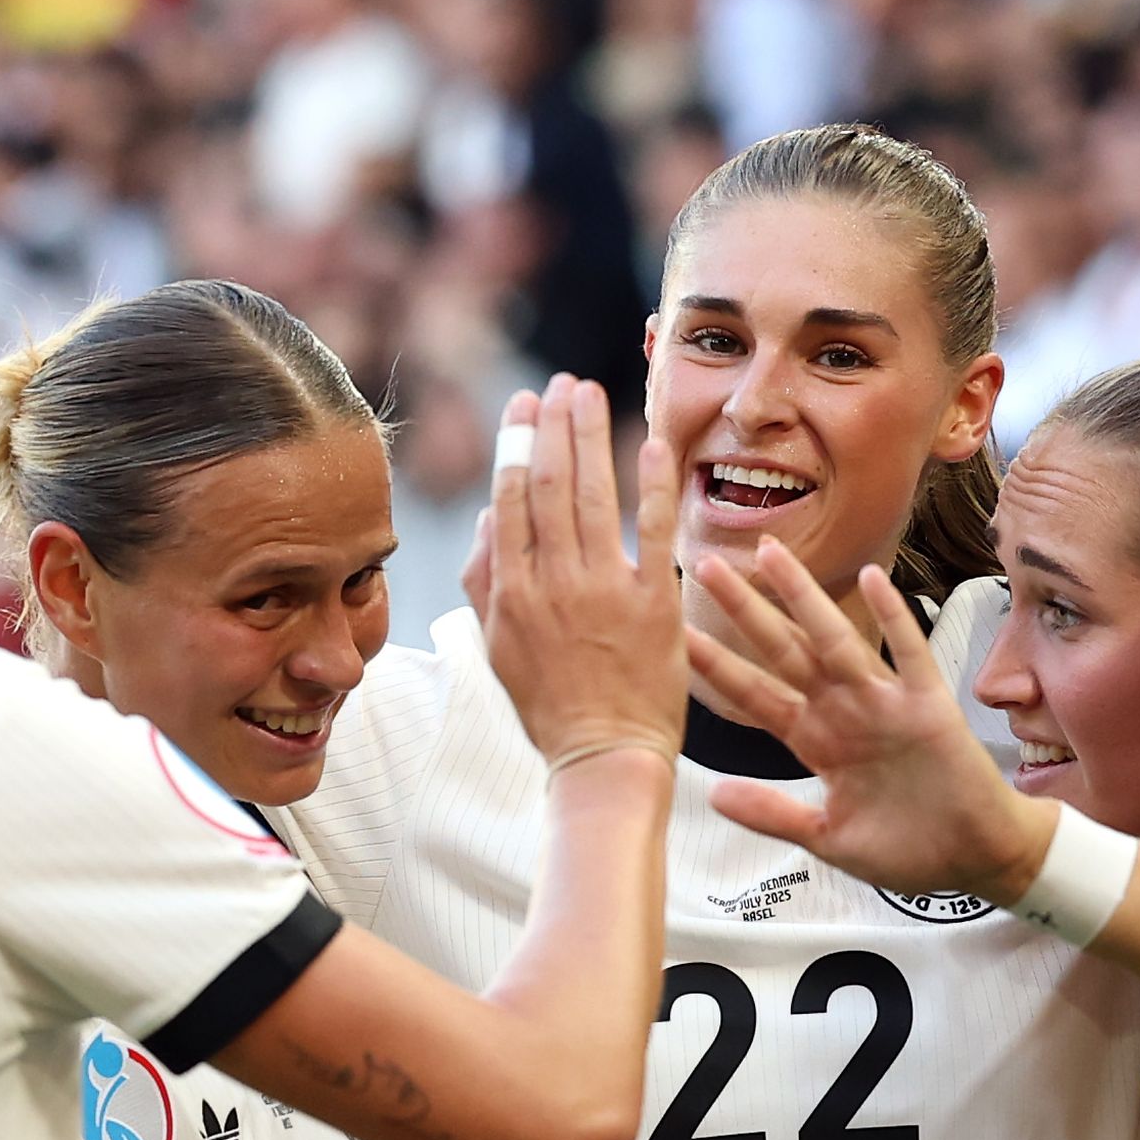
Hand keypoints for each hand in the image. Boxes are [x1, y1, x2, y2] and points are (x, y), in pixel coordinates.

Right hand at [479, 376, 685, 769]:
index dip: (517, 446)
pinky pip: (652, 529)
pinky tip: (650, 440)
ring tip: (589, 393)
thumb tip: (488, 517)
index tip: (524, 405)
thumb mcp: (498, 647)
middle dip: (553, 427)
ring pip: (591, 496)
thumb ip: (485, 580)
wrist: (604, 755)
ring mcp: (603, 590)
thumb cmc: (550, 707)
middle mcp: (552, 583)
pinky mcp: (653, 603)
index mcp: (512, 592)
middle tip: (561, 385)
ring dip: (589, 436)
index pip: (510, 500)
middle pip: (549, 486)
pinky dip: (650, 482)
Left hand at [685, 541, 1053, 902]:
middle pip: (784, 652)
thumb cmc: (907, 850)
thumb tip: (714, 795)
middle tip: (707, 567)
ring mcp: (885, 703)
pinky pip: (908, 654)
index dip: (717, 667)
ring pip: (835, 640)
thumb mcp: (827, 840)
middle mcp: (844, 712)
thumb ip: (773, 814)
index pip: (755, 695)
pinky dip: (893, 618)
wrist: (974, 859)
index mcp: (817, 742)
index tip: (676, 636)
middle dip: (746, 611)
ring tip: (769, 555)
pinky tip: (871, 580)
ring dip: (803, 598)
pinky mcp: (928, 705)